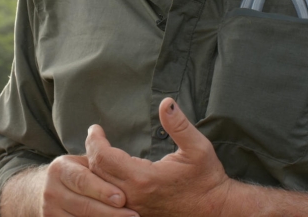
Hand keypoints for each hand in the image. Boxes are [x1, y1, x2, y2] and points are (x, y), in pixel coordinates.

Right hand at [34, 154, 139, 216]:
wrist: (51, 193)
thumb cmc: (79, 176)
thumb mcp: (84, 163)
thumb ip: (95, 156)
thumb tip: (98, 130)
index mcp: (60, 169)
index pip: (82, 181)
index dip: (102, 190)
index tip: (122, 198)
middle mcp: (51, 191)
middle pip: (84, 206)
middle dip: (111, 212)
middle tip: (133, 215)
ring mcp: (50, 210)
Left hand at [85, 98, 233, 216]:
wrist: (216, 210)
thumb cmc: (207, 179)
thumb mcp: (198, 147)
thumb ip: (179, 124)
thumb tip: (166, 102)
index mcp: (144, 178)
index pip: (104, 158)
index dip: (95, 141)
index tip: (95, 128)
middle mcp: (134, 196)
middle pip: (96, 173)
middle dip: (90, 152)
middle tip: (93, 136)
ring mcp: (134, 207)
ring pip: (100, 188)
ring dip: (94, 168)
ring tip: (94, 151)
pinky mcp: (137, 212)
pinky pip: (110, 198)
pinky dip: (102, 183)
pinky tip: (105, 172)